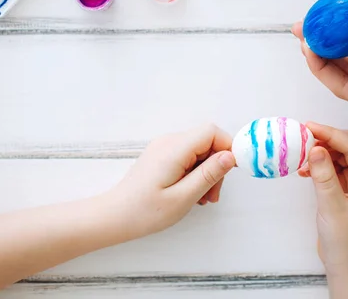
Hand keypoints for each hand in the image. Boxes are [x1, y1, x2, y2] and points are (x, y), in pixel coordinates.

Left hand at [105, 123, 235, 239]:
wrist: (115, 217)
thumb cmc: (145, 211)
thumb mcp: (183, 197)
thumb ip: (208, 174)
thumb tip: (231, 156)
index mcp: (174, 149)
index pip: (211, 132)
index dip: (227, 147)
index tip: (232, 171)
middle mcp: (169, 142)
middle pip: (207, 142)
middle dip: (217, 166)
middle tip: (213, 195)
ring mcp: (164, 148)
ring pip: (199, 151)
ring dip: (207, 173)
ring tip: (202, 199)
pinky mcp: (162, 156)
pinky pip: (188, 157)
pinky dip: (195, 173)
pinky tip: (191, 194)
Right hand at [299, 123, 347, 297]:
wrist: (347, 266)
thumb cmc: (346, 244)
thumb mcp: (332, 209)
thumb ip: (324, 177)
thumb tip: (315, 148)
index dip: (332, 133)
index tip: (308, 127)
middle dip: (328, 137)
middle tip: (303, 137)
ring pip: (342, 153)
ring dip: (323, 150)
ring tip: (302, 155)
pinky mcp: (347, 188)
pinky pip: (335, 166)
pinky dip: (321, 163)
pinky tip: (305, 169)